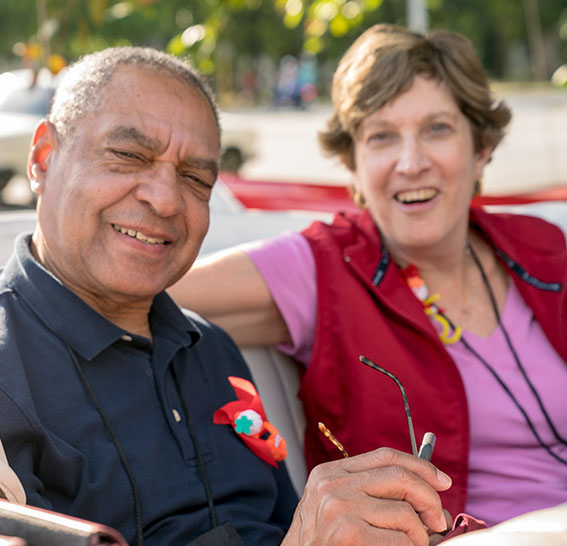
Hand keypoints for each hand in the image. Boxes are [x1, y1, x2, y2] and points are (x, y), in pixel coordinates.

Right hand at [282, 447, 451, 545]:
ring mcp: (338, 508)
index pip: (385, 456)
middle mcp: (332, 484)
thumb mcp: (337, 507)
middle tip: (437, 521)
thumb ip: (372, 494)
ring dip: (419, 536)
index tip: (442, 481)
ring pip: (405, 513)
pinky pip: (400, 541)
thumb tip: (430, 498)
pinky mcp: (347, 534)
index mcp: (331, 472)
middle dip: (429, 499)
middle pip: (400, 477)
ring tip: (412, 545)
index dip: (420, 466)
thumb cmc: (322, 542)